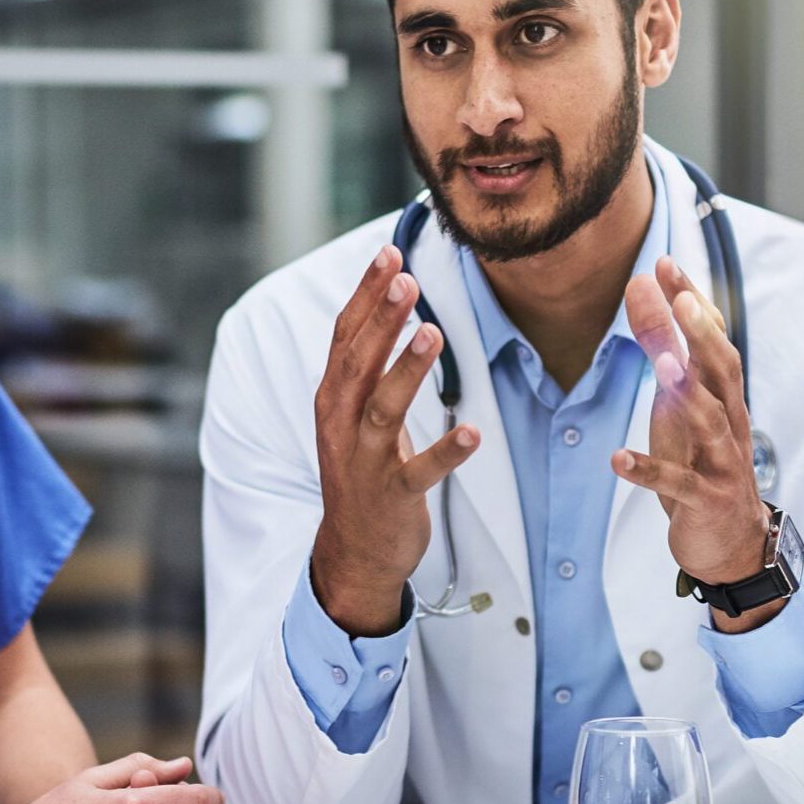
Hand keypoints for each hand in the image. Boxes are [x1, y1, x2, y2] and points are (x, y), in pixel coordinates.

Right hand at [308, 243, 479, 635]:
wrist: (354, 550)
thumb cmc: (362, 470)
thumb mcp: (354, 413)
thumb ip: (366, 365)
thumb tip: (390, 301)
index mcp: (332, 398)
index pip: (345, 336)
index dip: (365, 295)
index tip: (389, 253)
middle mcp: (341, 424)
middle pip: (358, 362)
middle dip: (382, 318)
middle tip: (406, 278)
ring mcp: (364, 461)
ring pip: (383, 409)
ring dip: (407, 370)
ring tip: (433, 331)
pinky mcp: (392, 495)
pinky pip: (420, 471)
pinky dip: (445, 452)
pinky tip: (472, 433)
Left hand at [612, 257, 774, 624]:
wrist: (732, 541)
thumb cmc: (704, 463)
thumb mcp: (683, 404)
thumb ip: (667, 352)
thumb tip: (647, 294)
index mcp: (723, 394)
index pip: (713, 337)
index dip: (692, 300)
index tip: (664, 263)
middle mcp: (729, 420)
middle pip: (721, 369)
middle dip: (701, 332)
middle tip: (678, 298)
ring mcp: (722, 460)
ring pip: (709, 420)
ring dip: (685, 392)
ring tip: (660, 364)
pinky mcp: (705, 499)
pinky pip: (677, 483)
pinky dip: (648, 470)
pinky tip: (616, 459)